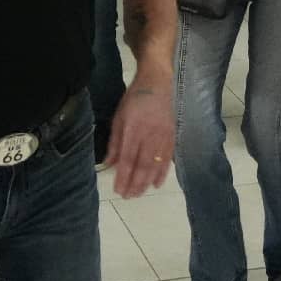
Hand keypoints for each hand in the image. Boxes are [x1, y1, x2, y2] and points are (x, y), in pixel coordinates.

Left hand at [108, 78, 173, 197]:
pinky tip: (156, 184)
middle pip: (142, 165)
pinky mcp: (172, 137)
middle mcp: (149, 134)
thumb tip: (108, 164)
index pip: (127, 158)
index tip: (118, 190)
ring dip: (146, 182)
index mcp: (133, 128)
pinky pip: (167, 159)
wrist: (158, 83)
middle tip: (128, 197)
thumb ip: (114, 142)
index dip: (123, 176)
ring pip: (155, 164)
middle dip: (135, 183)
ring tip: (139, 194)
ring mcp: (163, 136)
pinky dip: (162, 173)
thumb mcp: (119, 117)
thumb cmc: (134, 99)